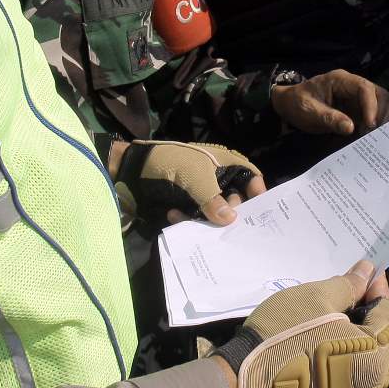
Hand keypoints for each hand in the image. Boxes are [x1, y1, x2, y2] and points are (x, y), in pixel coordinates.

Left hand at [114, 140, 265, 226]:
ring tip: (191, 219)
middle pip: (235, 199)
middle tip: (223, 225)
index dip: (257, 191)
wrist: (129, 169)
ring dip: (205, 219)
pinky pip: (196, 217)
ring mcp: (200, 192)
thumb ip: (213, 200)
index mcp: (223, 162)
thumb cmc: (167, 163)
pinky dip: (188, 219)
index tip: (259, 212)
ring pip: (215, 212)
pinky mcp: (186, 204)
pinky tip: (174, 215)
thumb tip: (231, 220)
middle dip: (229, 213)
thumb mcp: (193, 177)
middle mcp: (215, 178)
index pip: (250, 175)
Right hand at [212, 260, 388, 387]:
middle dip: (367, 315)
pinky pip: (344, 384)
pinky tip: (319, 349)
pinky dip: (339, 364)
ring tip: (332, 320)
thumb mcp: (316, 298)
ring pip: (363, 364)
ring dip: (353, 341)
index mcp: (376, 357)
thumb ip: (348, 285)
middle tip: (347, 294)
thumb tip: (367, 272)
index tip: (366, 273)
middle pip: (380, 342)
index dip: (379, 289)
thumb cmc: (284, 335)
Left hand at [271, 70, 388, 135]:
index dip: (371, 105)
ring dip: (380, 120)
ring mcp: (356, 98)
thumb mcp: (309, 112)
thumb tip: (351, 128)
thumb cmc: (297, 104)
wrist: (289, 106)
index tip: (370, 125)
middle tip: (374, 133)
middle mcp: (352, 86)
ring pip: (380, 105)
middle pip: (378, 94)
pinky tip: (372, 138)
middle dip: (381, 113)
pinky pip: (372, 115)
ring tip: (374, 137)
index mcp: (341, 80)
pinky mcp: (356, 110)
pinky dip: (375, 125)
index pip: (364, 88)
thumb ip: (329, 118)